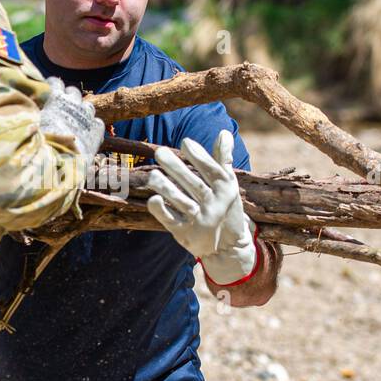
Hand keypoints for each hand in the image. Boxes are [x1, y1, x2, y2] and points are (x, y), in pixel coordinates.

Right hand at [38, 76, 103, 157]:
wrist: (58, 158)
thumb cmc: (39, 139)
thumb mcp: (31, 121)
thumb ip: (34, 111)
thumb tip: (30, 109)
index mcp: (56, 97)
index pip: (56, 82)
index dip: (53, 87)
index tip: (49, 93)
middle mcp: (73, 101)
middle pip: (73, 92)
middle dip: (68, 97)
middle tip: (62, 108)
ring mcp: (87, 114)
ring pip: (88, 105)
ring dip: (82, 110)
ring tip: (75, 121)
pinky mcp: (96, 128)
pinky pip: (98, 122)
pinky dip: (92, 126)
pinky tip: (86, 134)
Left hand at [145, 130, 255, 284]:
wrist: (228, 247)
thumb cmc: (225, 207)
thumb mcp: (228, 185)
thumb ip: (222, 159)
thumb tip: (224, 132)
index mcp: (226, 190)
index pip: (212, 171)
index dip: (199, 156)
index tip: (185, 142)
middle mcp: (215, 207)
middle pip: (194, 185)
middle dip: (177, 168)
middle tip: (159, 151)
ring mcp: (201, 222)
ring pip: (181, 202)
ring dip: (166, 188)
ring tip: (152, 175)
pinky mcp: (186, 235)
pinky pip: (171, 221)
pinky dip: (162, 211)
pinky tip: (152, 199)